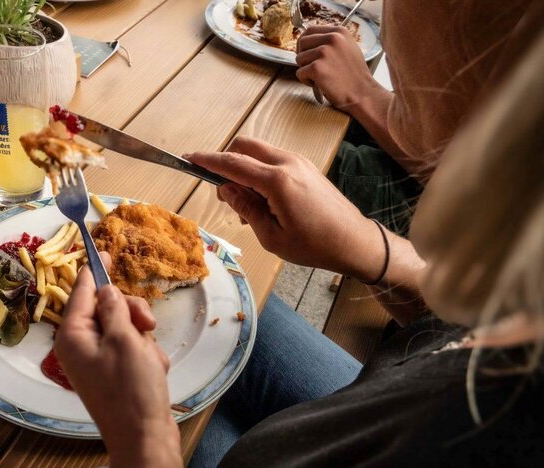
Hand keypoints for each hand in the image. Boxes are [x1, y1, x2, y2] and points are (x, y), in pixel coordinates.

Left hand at [53, 253, 181, 467]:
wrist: (144, 439)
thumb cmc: (131, 389)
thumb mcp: (125, 339)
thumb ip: (115, 309)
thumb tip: (105, 290)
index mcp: (72, 336)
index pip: (82, 292)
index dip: (95, 271)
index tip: (104, 251)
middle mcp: (80, 347)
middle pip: (107, 309)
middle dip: (131, 314)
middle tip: (147, 324)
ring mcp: (97, 362)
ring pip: (124, 328)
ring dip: (142, 338)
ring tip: (151, 359)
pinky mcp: (115, 375)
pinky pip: (132, 350)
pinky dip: (145, 356)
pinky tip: (153, 371)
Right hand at [186, 136, 385, 281]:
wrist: (355, 242)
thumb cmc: (314, 245)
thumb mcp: (271, 236)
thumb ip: (246, 208)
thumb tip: (226, 190)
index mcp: (277, 181)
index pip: (232, 164)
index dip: (207, 161)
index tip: (188, 157)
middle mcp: (288, 163)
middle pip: (245, 146)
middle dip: (226, 161)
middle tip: (224, 194)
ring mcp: (299, 162)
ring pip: (259, 152)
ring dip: (244, 169)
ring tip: (249, 206)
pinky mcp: (306, 167)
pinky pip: (273, 160)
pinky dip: (260, 172)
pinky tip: (265, 202)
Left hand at [295, 26, 379, 110]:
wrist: (362, 93)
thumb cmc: (354, 75)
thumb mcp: (348, 48)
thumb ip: (331, 41)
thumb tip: (310, 40)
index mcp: (339, 31)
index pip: (310, 30)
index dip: (304, 43)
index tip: (307, 53)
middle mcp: (332, 38)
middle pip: (302, 42)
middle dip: (303, 56)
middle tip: (313, 68)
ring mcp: (324, 52)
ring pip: (299, 59)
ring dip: (306, 70)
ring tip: (322, 77)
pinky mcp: (317, 68)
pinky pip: (300, 73)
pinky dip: (306, 81)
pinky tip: (320, 84)